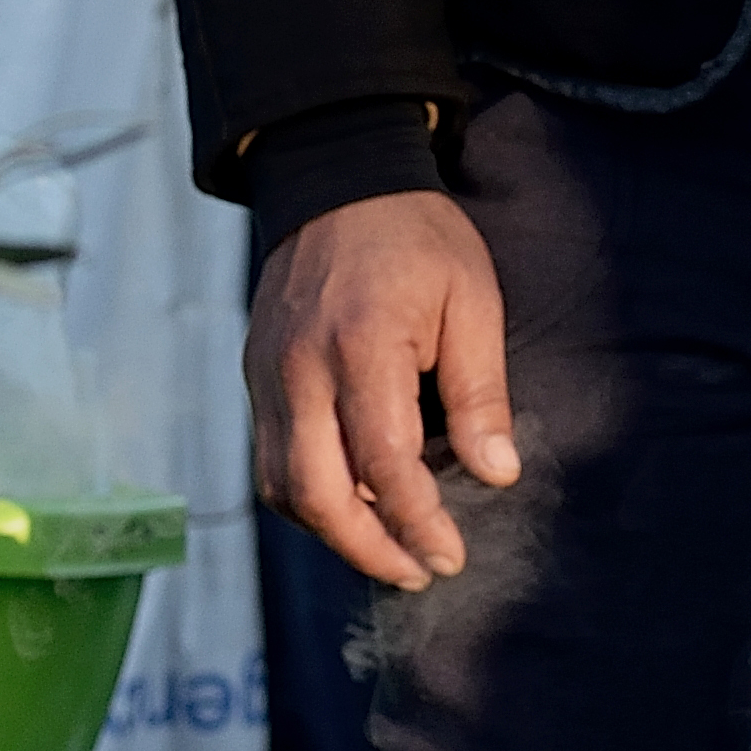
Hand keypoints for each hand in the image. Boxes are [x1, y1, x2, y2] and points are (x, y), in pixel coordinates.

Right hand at [249, 191, 517, 591]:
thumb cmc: (417, 238)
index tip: (450, 557)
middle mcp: (300, 370)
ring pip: (282, 488)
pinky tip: (353, 506)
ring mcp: (268, 376)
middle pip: (316, 494)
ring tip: (390, 550)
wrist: (335, 177)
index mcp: (362, 345)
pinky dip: (308, 498)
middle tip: (418, 572)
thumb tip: (496, 475)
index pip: (382, 463)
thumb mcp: (471, 300)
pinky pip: (271, 460)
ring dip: (333, 534)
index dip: (416, 523)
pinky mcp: (255, 379)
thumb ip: (481, 393)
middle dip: (368, 550)